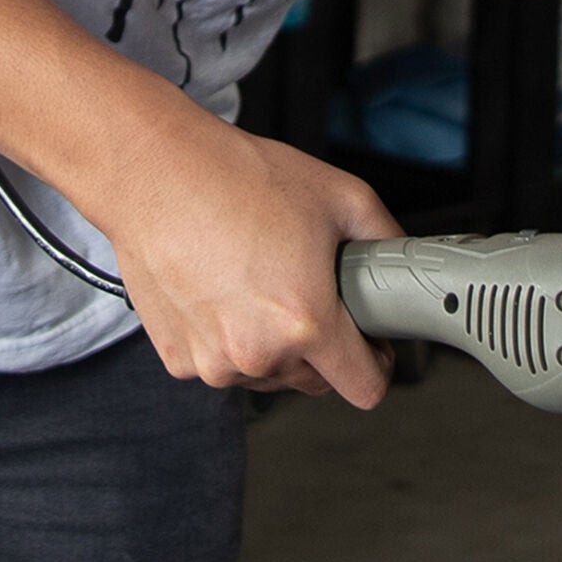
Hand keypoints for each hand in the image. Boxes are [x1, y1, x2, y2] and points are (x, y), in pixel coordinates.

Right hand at [95, 115, 400, 408]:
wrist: (157, 172)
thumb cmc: (238, 178)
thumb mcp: (340, 194)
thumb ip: (386, 239)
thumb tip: (403, 265)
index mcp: (305, 322)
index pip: (366, 389)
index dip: (377, 364)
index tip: (370, 344)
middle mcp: (258, 354)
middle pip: (315, 379)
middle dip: (321, 344)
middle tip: (304, 285)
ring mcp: (214, 363)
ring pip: (267, 373)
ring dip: (271, 342)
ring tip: (256, 277)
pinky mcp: (179, 359)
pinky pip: (222, 362)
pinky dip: (227, 335)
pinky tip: (220, 287)